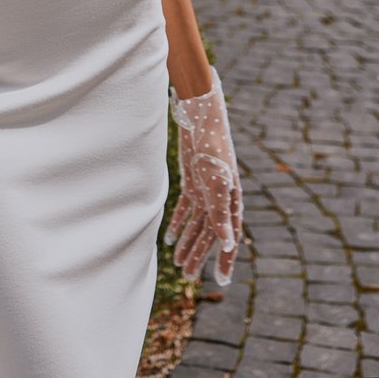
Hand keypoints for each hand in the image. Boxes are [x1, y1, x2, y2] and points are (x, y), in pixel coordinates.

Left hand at [164, 66, 243, 285]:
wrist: (201, 120)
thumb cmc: (213, 149)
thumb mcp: (217, 182)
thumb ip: (221, 212)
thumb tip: (227, 243)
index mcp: (231, 202)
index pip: (229, 238)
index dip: (225, 259)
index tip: (220, 281)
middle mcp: (220, 200)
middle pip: (210, 234)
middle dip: (200, 255)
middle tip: (189, 276)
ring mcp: (205, 191)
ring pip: (196, 225)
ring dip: (188, 243)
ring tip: (178, 264)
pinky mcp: (192, 182)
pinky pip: (186, 209)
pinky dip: (179, 224)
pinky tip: (170, 238)